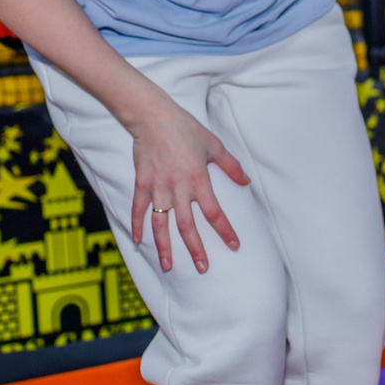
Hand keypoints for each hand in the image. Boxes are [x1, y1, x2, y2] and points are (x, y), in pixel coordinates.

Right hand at [128, 101, 249, 273]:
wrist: (152, 116)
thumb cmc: (185, 128)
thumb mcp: (214, 144)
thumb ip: (231, 166)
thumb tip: (246, 183)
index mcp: (198, 179)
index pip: (214, 212)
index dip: (225, 231)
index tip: (233, 246)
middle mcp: (178, 188)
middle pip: (187, 226)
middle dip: (195, 249)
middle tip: (202, 268)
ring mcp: (158, 188)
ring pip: (161, 224)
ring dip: (165, 247)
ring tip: (168, 266)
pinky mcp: (142, 183)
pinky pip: (139, 209)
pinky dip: (137, 225)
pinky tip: (138, 241)